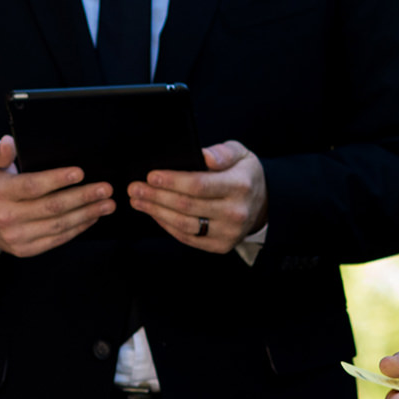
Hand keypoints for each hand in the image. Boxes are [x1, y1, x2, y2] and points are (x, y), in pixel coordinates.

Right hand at [0, 136, 114, 257]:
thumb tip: (11, 143)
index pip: (33, 186)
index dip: (58, 179)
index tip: (80, 172)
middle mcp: (8, 217)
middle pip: (52, 207)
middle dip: (83, 197)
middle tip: (105, 188)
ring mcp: (17, 236)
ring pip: (59, 225)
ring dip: (87, 214)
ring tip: (107, 203)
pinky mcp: (26, 249)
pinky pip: (57, 239)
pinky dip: (78, 228)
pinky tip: (92, 216)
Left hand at [128, 141, 266, 253]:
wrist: (263, 204)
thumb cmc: (244, 175)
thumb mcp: (241, 154)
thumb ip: (223, 152)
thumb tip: (204, 156)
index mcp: (240, 186)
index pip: (200, 185)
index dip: (172, 181)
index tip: (151, 175)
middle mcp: (235, 212)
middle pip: (187, 206)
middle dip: (156, 196)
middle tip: (134, 188)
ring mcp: (228, 232)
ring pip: (184, 224)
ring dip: (156, 212)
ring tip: (138, 200)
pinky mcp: (221, 245)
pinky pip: (188, 237)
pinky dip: (167, 225)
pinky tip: (154, 213)